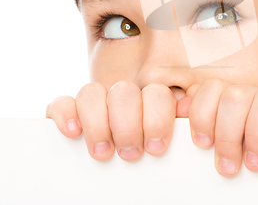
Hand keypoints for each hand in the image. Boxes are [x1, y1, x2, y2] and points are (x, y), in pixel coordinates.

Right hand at [45, 81, 178, 160]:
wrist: (115, 172)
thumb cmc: (150, 151)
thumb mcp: (167, 139)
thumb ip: (179, 120)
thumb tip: (189, 107)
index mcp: (151, 102)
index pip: (156, 94)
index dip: (156, 118)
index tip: (156, 147)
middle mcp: (124, 97)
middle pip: (125, 92)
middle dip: (128, 124)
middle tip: (131, 153)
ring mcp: (96, 102)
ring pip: (93, 92)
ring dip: (98, 123)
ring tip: (103, 152)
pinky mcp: (68, 112)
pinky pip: (62, 102)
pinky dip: (67, 115)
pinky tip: (74, 133)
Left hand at [179, 78, 257, 176]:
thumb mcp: (227, 149)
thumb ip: (207, 130)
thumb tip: (178, 110)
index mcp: (234, 102)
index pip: (211, 89)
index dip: (203, 115)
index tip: (203, 144)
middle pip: (235, 96)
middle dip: (228, 134)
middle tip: (228, 167)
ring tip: (256, 163)